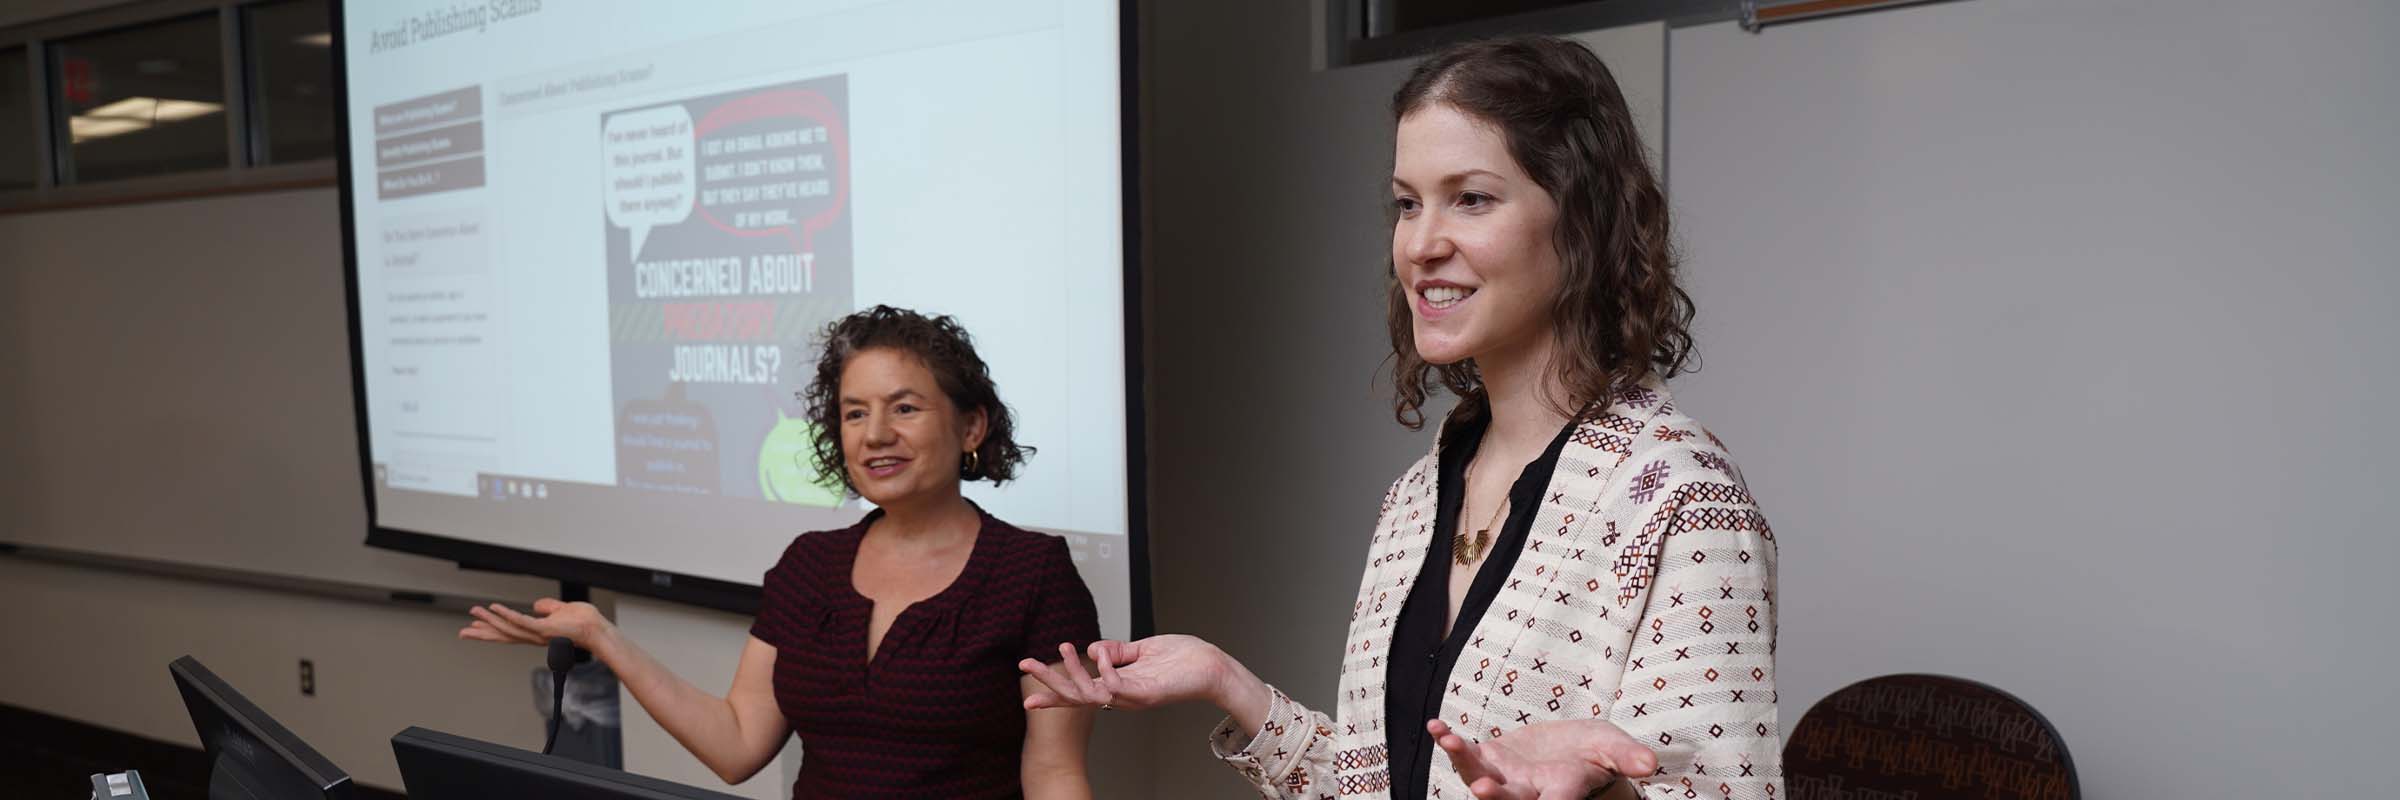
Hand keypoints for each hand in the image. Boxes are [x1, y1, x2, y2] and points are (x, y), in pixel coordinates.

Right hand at [459, 598, 609, 649]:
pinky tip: (494, 609)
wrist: (598, 629)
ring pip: (508, 628)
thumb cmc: (585, 622)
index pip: (509, 631)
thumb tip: (537, 605)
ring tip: (473, 613)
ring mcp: (538, 634)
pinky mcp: (544, 629)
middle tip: (463, 632)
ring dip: (490, 620)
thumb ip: (548, 608)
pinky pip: (521, 621)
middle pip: (503, 635)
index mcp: (537, 632)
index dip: (492, 629)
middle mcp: (534, 636)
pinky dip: (507, 614)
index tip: (475, 627)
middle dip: (483, 633)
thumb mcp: (562, 610)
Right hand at [1018, 634, 1237, 711]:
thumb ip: (1116, 650)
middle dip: (1049, 682)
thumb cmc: (1182, 659)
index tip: (1027, 694)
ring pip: (1091, 693)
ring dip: (1073, 671)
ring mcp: (1132, 697)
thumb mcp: (1141, 650)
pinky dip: (1104, 669)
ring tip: (1064, 648)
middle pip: (1076, 696)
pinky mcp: (1146, 694)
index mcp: (1117, 686)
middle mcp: (1121, 696)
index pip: (1079, 691)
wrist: (1211, 666)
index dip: (1053, 691)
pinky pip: (1116, 686)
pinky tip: (1100, 653)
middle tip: (1026, 663)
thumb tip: (1093, 648)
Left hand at [1428, 717, 1657, 799]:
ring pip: (1479, 779)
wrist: (1570, 749)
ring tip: (1450, 741)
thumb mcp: (1615, 749)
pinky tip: (1436, 727)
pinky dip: (1449, 742)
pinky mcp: (1488, 759)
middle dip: (1496, 798)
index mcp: (1562, 793)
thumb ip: (1628, 757)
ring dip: (1462, 763)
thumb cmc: (1597, 753)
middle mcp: (1529, 793)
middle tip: (1484, 790)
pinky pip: (1465, 755)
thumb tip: (1649, 763)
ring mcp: (1504, 778)